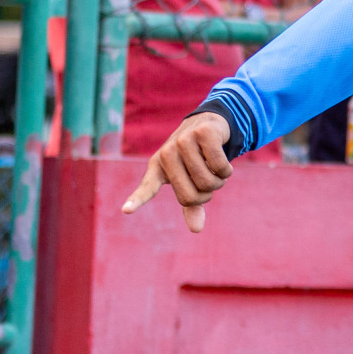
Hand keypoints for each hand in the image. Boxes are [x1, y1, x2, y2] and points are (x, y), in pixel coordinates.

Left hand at [121, 112, 233, 232]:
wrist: (208, 124)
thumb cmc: (196, 158)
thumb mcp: (189, 180)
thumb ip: (191, 204)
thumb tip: (196, 229)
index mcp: (157, 167)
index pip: (147, 188)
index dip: (137, 200)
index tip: (126, 211)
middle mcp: (167, 153)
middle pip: (190, 196)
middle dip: (206, 195)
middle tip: (209, 182)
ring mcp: (183, 141)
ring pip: (207, 182)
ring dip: (219, 182)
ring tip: (215, 170)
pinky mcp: (202, 132)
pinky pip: (219, 166)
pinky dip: (226, 170)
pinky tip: (224, 162)